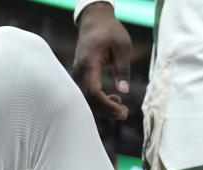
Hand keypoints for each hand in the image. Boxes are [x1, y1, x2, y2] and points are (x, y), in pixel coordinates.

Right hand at [71, 3, 131, 119]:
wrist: (94, 22)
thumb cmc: (109, 31)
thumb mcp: (122, 46)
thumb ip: (122, 68)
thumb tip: (123, 91)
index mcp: (88, 63)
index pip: (93, 91)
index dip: (106, 105)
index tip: (122, 111)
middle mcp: (79, 72)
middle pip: (88, 100)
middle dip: (106, 110)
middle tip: (124, 114)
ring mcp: (77, 75)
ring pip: (86, 99)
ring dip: (103, 107)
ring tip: (121, 109)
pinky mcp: (80, 77)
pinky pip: (86, 94)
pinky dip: (99, 101)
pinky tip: (113, 99)